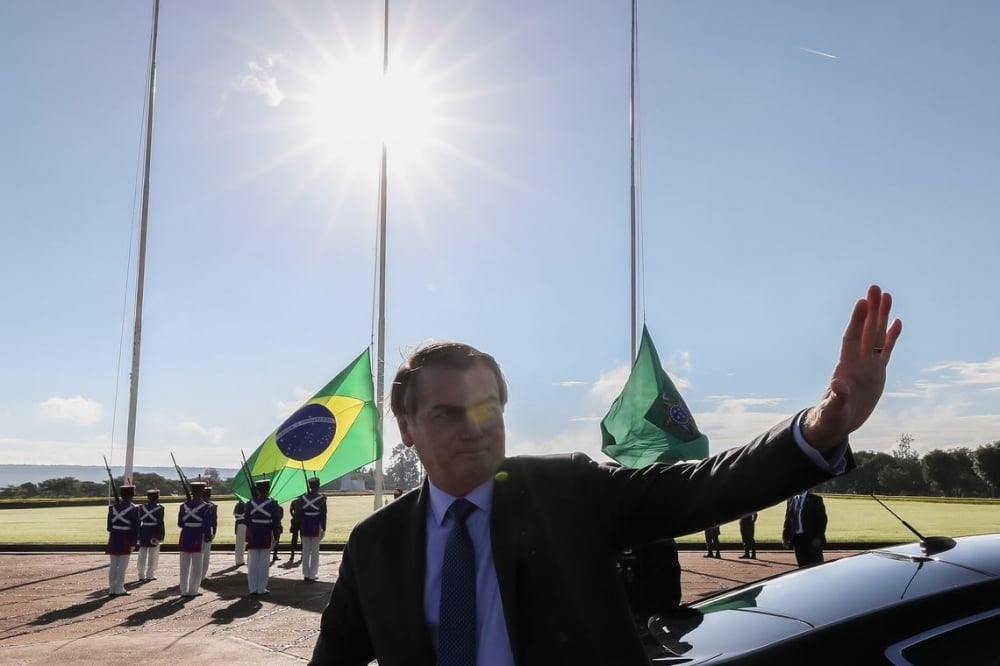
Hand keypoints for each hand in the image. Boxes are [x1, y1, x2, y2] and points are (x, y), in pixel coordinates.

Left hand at [801, 285, 902, 452]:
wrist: (834, 423)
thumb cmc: (830, 418)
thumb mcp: (833, 412)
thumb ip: (836, 399)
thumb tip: (837, 385)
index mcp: (846, 367)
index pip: (852, 339)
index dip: (857, 321)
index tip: (862, 302)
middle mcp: (857, 362)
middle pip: (866, 331)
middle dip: (871, 310)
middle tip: (875, 287)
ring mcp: (867, 366)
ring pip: (877, 336)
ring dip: (881, 317)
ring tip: (887, 295)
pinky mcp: (877, 373)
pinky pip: (886, 351)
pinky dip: (892, 337)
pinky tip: (897, 321)